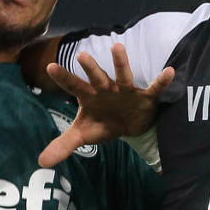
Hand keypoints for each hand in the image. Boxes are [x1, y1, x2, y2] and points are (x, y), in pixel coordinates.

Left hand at [38, 44, 174, 167]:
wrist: (129, 126)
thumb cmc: (102, 123)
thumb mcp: (83, 135)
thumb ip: (63, 145)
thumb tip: (41, 162)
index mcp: (89, 96)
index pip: (73, 85)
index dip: (63, 77)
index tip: (50, 66)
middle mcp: (106, 89)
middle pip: (97, 77)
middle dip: (91, 68)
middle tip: (82, 56)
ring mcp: (126, 91)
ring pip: (123, 75)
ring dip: (121, 63)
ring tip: (118, 47)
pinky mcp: (145, 97)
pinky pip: (154, 88)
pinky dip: (161, 81)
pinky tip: (169, 71)